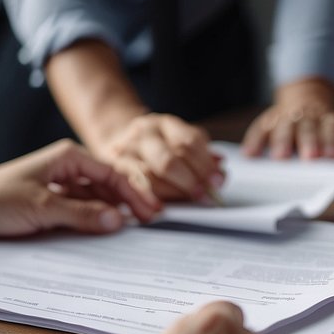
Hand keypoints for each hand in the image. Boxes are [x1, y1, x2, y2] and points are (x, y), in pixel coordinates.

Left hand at [0, 139, 160, 241]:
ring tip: (135, 228)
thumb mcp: (42, 208)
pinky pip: (83, 210)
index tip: (151, 212)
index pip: (113, 173)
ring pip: (98, 198)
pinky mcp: (52, 203)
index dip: (135, 193)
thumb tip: (118, 221)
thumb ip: (82, 214)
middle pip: (109, 184)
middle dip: (131, 201)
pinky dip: (97, 219)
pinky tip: (107, 231)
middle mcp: (68, 168)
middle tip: (152, 221)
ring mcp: (61, 186)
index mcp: (68, 157)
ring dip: (114, 211)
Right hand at [98, 113, 223, 202]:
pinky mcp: (114, 170)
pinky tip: (161, 208)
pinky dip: (150, 199)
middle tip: (205, 194)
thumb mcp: (180, 142)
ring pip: (150, 176)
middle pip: (168, 160)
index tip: (218, 181)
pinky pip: (134, 188)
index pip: (188, 142)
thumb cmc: (157, 147)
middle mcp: (143, 134)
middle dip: (190, 181)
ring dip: (172, 193)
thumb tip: (220, 168)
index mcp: (165, 125)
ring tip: (187, 201)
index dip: (205, 164)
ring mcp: (125, 151)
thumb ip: (201, 155)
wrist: (117, 140)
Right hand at [242, 77, 333, 159]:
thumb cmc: (324, 123)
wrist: (306, 96)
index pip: (331, 127)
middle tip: (309, 157)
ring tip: (279, 157)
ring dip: (281, 141)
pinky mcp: (268, 120)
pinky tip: (250, 154)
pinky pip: (259, 128)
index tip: (331, 155)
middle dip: (308, 142)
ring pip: (283, 127)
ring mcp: (285, 117)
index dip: (331, 140)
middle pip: (307, 128)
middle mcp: (305, 116)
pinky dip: (254, 140)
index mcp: (326, 118)